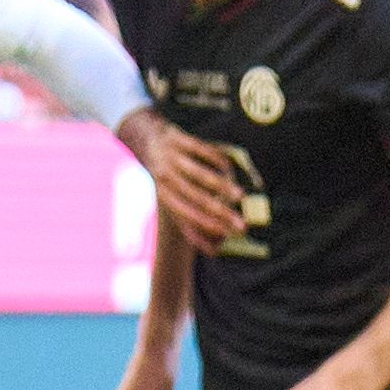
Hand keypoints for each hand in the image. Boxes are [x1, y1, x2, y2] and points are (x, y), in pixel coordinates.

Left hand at [118, 108, 244, 247]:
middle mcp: (165, 177)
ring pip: (201, 175)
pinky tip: (231, 170)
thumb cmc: (168, 178)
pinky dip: (218, 161)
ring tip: (241, 197)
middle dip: (221, 214)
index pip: (185, 215)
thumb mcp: (171, 198)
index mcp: (164, 195)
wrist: (147, 140)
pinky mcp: (178, 138)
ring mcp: (171, 157)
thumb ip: (189, 222)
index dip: (204, 227)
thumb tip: (213, 251)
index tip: (225, 239)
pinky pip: (202, 150)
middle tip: (242, 226)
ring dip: (222, 187)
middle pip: (196, 198)